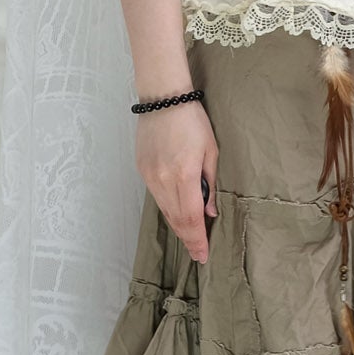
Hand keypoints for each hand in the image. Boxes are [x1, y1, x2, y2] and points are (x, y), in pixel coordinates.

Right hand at [134, 98, 219, 261]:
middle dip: (188, 239)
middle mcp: (163, 179)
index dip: (197, 239)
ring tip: (190, 240)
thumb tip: (210, 212)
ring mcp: (150, 176)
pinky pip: (157, 197)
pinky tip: (177, 216)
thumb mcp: (211, 151)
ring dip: (177, 227)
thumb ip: (211, 184)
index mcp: (183, 175)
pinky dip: (168, 210)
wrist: (164, 99)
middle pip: (176, 219)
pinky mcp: (142, 170)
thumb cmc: (192, 121)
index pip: (190, 217)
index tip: (202, 255)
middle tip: (197, 254)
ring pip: (164, 210)